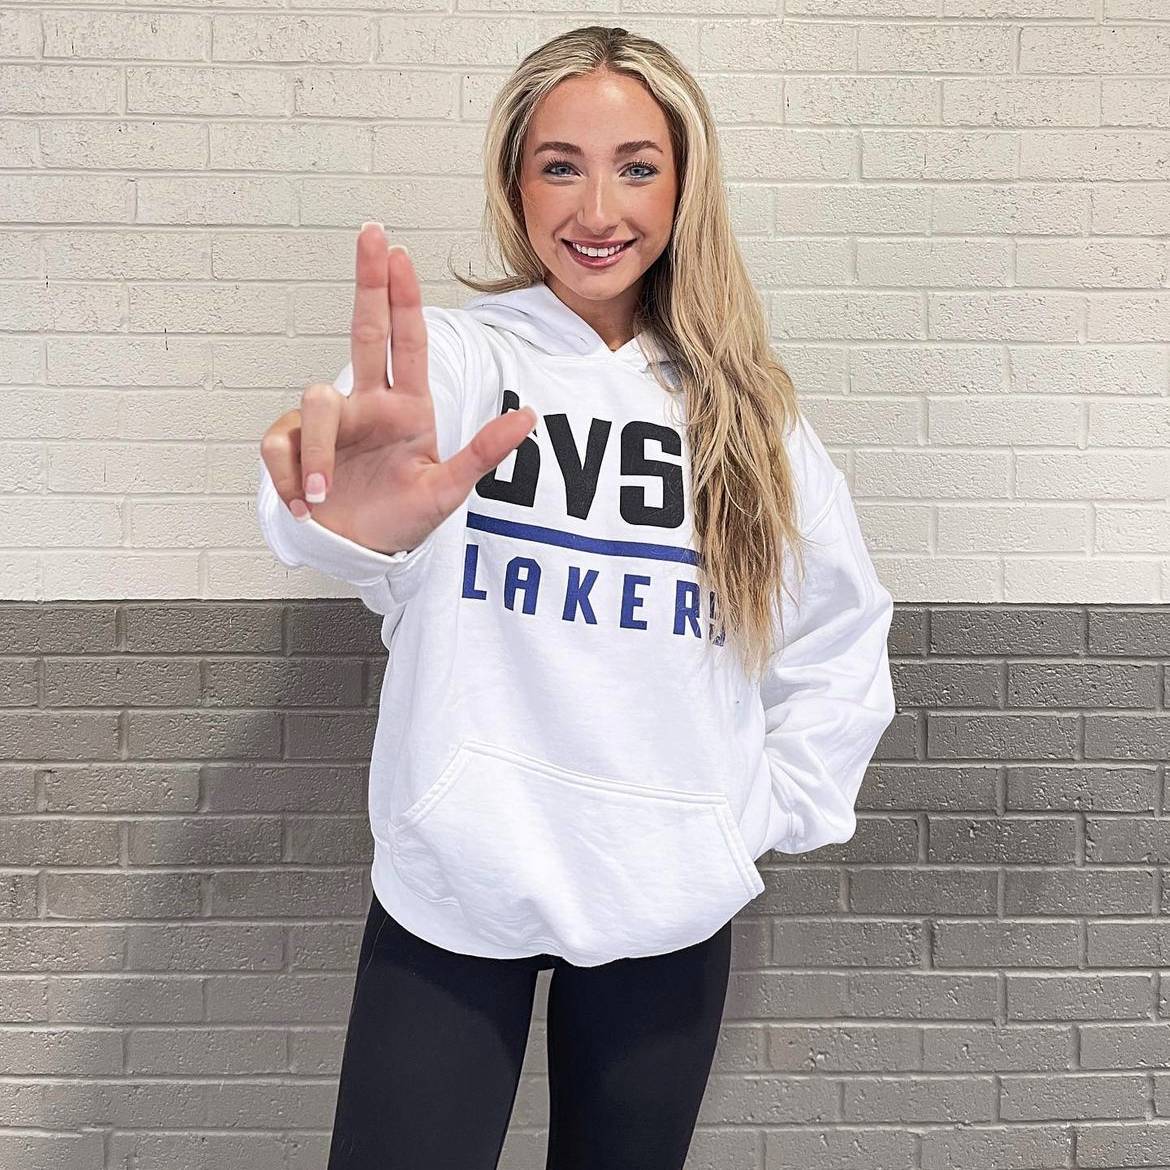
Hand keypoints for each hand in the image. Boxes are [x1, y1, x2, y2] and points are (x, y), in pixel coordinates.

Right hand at [259, 223, 535, 555]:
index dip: (402, 299)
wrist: (359, 553)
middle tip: (372, 233)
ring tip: (324, 496)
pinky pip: (282, 444)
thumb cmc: (403, 518)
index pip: (407, 342)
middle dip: (368, 282)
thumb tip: (529, 416)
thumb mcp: (448, 491)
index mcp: (407, 408)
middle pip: (364, 329)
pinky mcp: (294, 446)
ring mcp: (330, 422)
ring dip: (318, 453)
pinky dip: (289, 476)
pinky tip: (303, 504)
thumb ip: (483, 454)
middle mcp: (368, 404)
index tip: (399, 253)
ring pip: (317, 404)